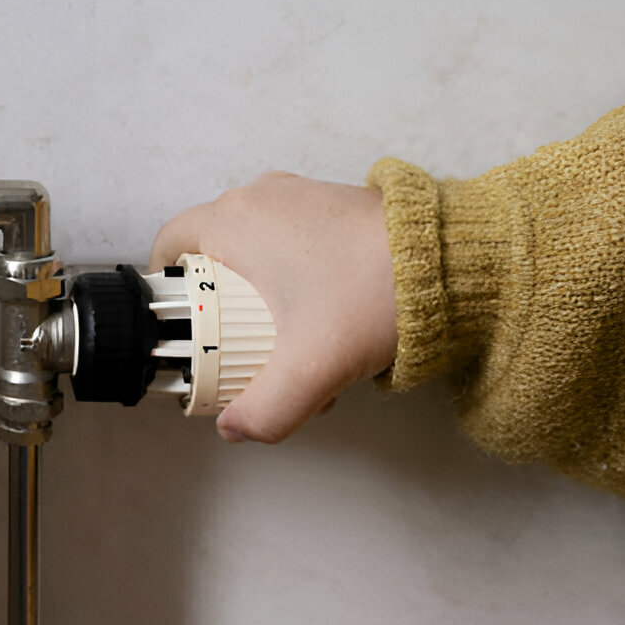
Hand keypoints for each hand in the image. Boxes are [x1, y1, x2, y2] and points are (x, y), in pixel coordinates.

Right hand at [149, 172, 397, 442]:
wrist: (456, 260)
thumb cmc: (378, 290)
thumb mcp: (310, 367)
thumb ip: (265, 410)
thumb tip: (236, 428)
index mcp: (235, 220)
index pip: (168, 244)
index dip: (168, 290)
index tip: (184, 326)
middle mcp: (261, 198)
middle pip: (211, 253)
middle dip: (222, 307)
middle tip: (240, 347)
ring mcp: (299, 196)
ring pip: (253, 249)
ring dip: (260, 297)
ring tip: (290, 344)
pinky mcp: (331, 205)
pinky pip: (289, 241)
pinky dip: (292, 279)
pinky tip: (323, 321)